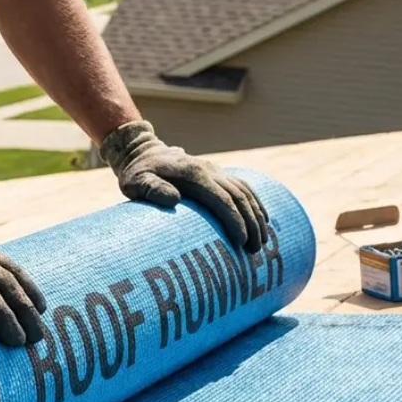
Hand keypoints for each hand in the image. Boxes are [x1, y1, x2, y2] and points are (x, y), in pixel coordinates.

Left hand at [99, 121, 269, 251]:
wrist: (142, 151)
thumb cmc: (137, 173)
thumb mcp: (137, 182)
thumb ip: (152, 189)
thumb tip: (174, 200)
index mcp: (194, 175)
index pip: (221, 199)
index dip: (234, 220)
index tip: (241, 242)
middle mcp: (209, 171)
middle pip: (239, 196)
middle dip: (251, 223)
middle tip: (255, 250)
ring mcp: (215, 171)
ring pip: (245, 192)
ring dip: (257, 216)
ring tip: (263, 242)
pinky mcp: (217, 174)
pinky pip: (243, 187)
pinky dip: (256, 202)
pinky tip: (264, 220)